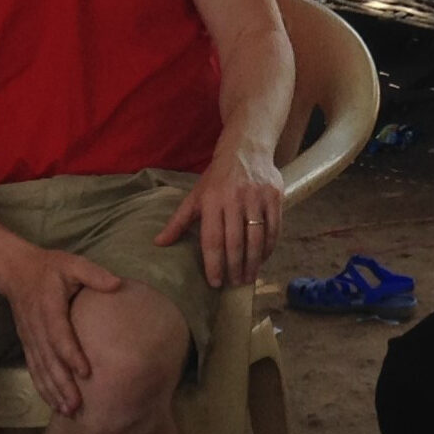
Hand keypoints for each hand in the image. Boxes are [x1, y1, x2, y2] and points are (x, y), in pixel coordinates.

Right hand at [0, 246, 124, 416]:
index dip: (71, 354)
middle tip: (77, 405)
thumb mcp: (72, 263)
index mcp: (48, 308)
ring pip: (40, 368)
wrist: (14, 270)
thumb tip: (117, 284)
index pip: (59, 335)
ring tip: (67, 411)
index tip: (86, 372)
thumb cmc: (50, 267)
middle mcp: (36, 327)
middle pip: (49, 360)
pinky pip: (34, 368)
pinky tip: (54, 403)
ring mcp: (29, 337)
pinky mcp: (28, 342)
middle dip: (62, 384)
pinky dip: (42, 387)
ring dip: (52, 391)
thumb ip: (93, 274)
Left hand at [154, 142, 284, 287]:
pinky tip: (263, 259)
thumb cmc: (217, 177)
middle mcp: (234, 199)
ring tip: (249, 278)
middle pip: (235, 242)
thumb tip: (158, 243)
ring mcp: (256, 198)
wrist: (245, 150)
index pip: (212, 239)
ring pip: (256, 238)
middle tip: (235, 284)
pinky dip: (269, 247)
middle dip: (235, 267)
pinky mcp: (274, 197)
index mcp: (211, 201)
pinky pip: (274, 228)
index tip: (215, 282)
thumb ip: (179, 221)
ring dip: (254, 262)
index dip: (214, 264)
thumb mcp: (195, 196)